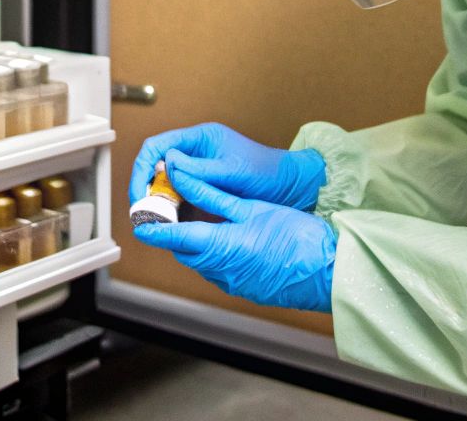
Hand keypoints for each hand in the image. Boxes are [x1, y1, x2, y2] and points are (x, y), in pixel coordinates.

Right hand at [129, 122, 325, 209]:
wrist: (290, 188)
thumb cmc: (267, 172)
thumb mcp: (232, 171)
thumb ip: (199, 168)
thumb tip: (166, 162)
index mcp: (199, 139)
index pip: (157, 147)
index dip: (143, 168)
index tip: (140, 192)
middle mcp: (194, 153)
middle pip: (156, 166)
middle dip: (146, 188)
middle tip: (143, 211)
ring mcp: (198, 172)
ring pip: (165, 185)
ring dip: (157, 202)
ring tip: (154, 221)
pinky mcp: (202, 190)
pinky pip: (178, 199)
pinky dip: (171, 211)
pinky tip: (170, 225)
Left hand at [133, 166, 335, 312]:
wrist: (327, 271)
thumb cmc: (295, 236)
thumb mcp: (250, 207)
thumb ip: (211, 194)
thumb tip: (182, 178)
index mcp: (218, 246)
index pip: (172, 236)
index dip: (152, 227)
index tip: (139, 220)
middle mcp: (218, 270)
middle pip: (183, 250)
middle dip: (174, 232)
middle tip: (174, 209)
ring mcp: (231, 283)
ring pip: (200, 261)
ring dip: (194, 243)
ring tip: (199, 219)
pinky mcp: (243, 289)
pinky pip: (218, 270)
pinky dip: (214, 254)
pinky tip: (227, 238)